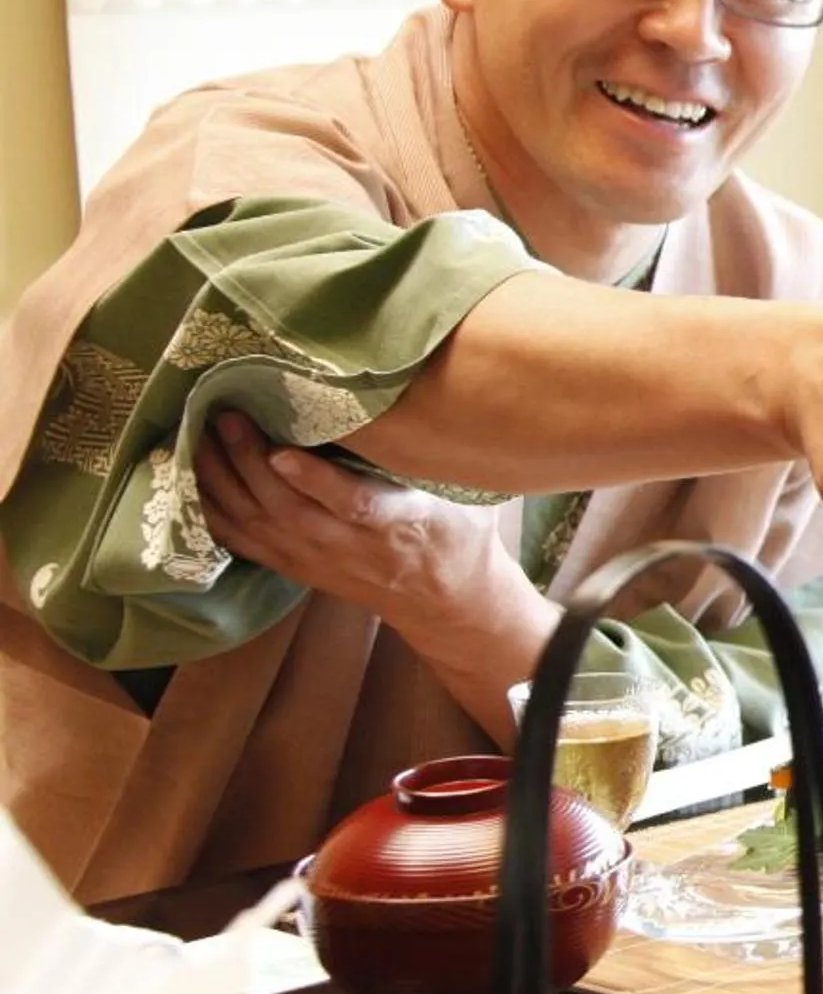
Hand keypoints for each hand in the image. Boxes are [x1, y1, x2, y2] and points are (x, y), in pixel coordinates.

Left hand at [197, 412, 507, 618]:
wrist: (444, 600)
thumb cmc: (457, 532)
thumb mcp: (465, 493)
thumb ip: (435, 456)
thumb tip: (420, 393)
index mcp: (399, 523)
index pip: (353, 504)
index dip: (314, 480)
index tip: (284, 451)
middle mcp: (348, 545)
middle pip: (287, 507)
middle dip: (249, 461)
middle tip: (227, 413)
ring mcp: (315, 559)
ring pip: (256, 522)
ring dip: (221, 480)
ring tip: (200, 433)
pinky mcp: (293, 566)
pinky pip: (240, 540)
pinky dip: (208, 510)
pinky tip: (187, 479)